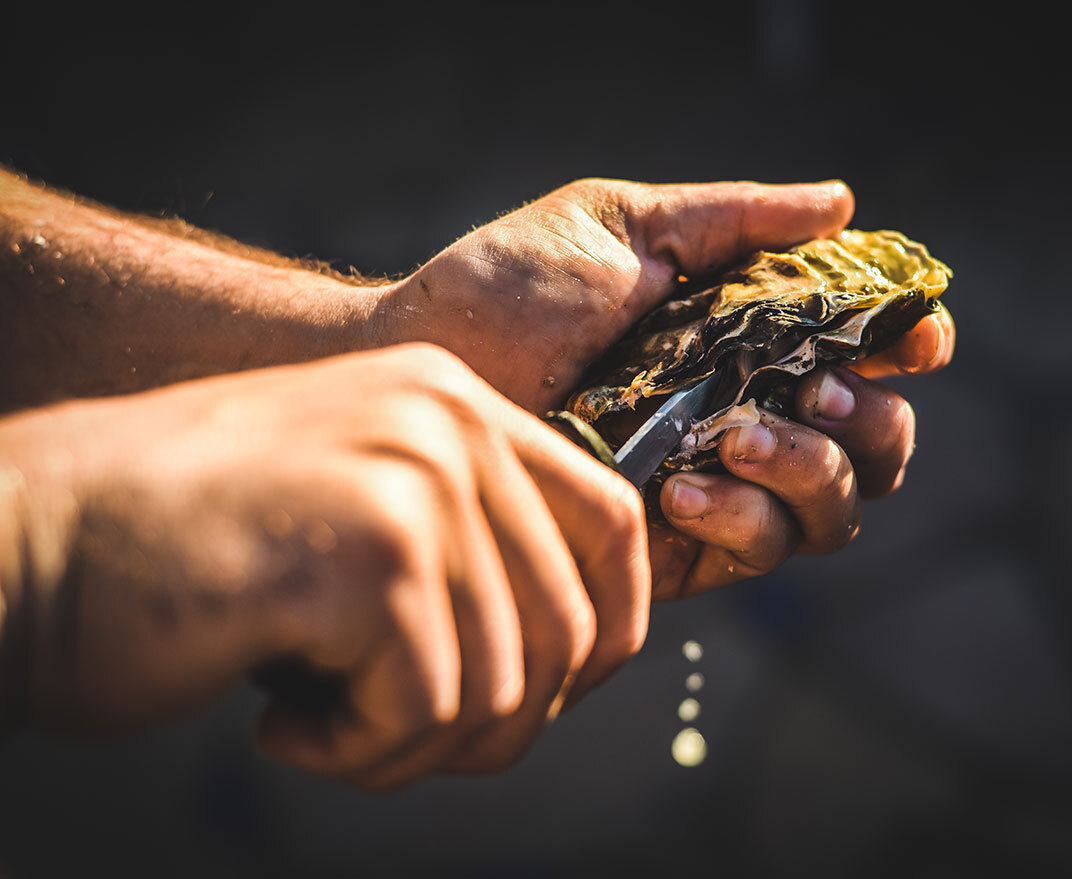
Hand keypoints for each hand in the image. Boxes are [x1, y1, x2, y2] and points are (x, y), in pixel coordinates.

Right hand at [0, 344, 649, 787]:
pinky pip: (426, 711)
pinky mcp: (369, 554)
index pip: (611, 521)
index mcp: (454, 403)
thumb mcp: (356, 513)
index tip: (553, 696)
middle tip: (389, 737)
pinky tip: (280, 722)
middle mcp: (448, 421)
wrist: (30, 543)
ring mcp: (413, 478)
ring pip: (502, 686)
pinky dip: (359, 753)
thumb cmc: (187, 553)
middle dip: (496, 724)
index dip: (609, 631)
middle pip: (566, 626)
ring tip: (320, 724)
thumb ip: (466, 550)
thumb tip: (573, 650)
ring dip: (411, 747)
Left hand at [379, 177, 954, 600]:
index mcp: (750, 337)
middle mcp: (748, 412)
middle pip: (875, 446)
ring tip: (735, 437)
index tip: (913, 342)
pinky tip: (681, 488)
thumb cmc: (514, 285)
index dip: (907, 349)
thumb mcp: (627, 227)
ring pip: (834, 513)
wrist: (427, 361)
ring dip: (811, 474)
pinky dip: (745, 522)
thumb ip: (737, 222)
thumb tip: (844, 204)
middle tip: (816, 392)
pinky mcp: (677, 549)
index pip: (864, 355)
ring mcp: (718, 484)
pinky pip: (758, 554)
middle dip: (870, 424)